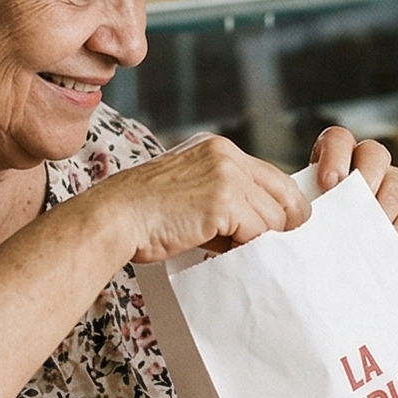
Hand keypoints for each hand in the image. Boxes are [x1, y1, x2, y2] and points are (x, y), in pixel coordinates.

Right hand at [102, 134, 306, 263]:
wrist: (113, 218)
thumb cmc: (144, 215)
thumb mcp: (190, 191)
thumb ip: (225, 197)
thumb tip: (261, 227)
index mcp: (218, 148)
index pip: (271, 176)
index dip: (278, 206)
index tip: (276, 229)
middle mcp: (226, 154)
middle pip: (285, 192)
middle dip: (283, 223)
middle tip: (268, 246)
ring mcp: (226, 174)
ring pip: (275, 217)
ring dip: (256, 239)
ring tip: (224, 247)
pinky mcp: (223, 200)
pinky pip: (259, 232)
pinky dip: (246, 247)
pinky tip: (219, 249)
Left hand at [310, 125, 397, 248]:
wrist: (334, 247)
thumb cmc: (317, 222)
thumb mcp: (306, 207)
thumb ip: (307, 202)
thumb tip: (306, 211)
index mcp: (336, 154)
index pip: (338, 139)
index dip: (335, 156)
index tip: (327, 183)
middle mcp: (367, 162)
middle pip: (374, 153)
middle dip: (366, 176)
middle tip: (355, 204)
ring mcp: (392, 182)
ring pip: (395, 185)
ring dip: (382, 209)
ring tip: (367, 232)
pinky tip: (384, 243)